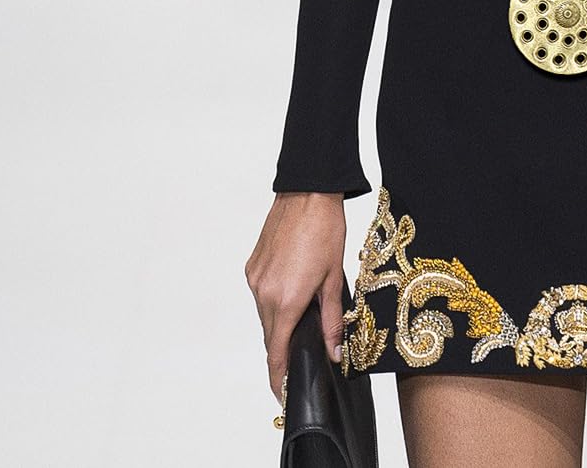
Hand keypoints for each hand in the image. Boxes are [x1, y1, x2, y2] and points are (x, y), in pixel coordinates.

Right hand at [245, 192, 348, 402]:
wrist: (308, 192)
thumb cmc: (326, 230)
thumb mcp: (333, 279)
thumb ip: (332, 321)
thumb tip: (334, 353)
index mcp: (286, 301)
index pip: (276, 353)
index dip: (278, 378)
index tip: (282, 395)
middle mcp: (264, 293)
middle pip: (271, 335)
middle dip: (283, 349)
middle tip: (302, 356)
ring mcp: (255, 279)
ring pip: (265, 315)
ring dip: (280, 322)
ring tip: (301, 318)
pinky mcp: (252, 265)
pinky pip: (261, 294)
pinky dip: (274, 300)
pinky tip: (292, 291)